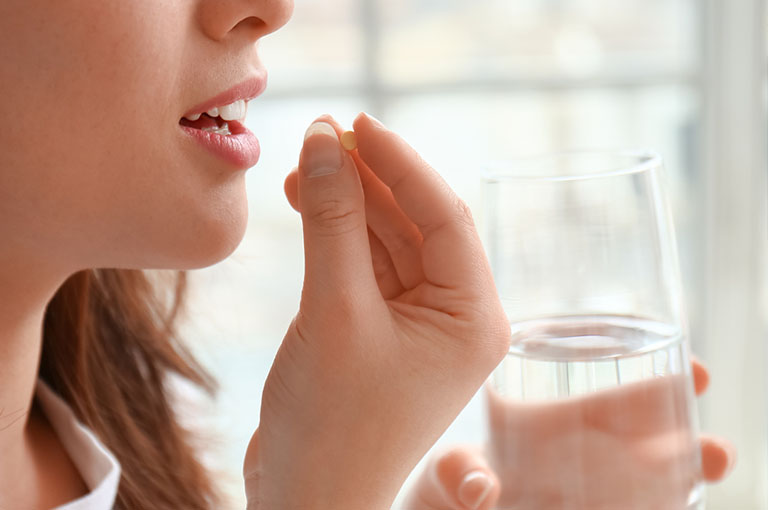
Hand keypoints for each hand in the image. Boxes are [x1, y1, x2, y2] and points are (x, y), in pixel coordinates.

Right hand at [243, 113, 510, 509]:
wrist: (305, 501)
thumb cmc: (331, 425)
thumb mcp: (334, 311)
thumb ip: (333, 221)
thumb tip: (325, 140)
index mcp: (473, 317)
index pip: (444, 216)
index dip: (400, 163)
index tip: (356, 122)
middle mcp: (455, 317)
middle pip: (415, 223)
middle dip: (369, 180)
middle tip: (322, 135)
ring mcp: (417, 324)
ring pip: (386, 241)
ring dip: (348, 202)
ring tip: (306, 164)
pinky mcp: (381, 331)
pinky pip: (365, 266)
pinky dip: (337, 235)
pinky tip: (309, 201)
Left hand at [405, 359, 735, 509]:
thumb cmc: (435, 489)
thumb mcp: (441, 475)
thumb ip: (454, 474)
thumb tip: (478, 487)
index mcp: (541, 425)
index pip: (606, 398)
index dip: (653, 386)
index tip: (696, 371)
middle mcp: (570, 457)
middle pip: (639, 440)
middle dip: (681, 437)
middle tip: (717, 448)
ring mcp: (581, 491)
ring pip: (642, 480)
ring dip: (678, 476)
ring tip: (711, 470)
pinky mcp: (586, 508)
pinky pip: (623, 504)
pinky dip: (650, 504)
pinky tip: (677, 504)